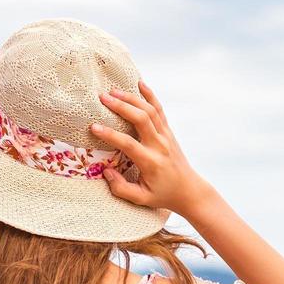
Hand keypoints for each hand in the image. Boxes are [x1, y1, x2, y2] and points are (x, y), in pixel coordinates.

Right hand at [92, 82, 219, 218]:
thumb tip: (106, 171)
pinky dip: (150, 95)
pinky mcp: (169, 132)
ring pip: (150, 110)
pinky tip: (140, 83)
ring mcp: (166, 136)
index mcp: (151, 162)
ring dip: (132, 98)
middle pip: (141, 119)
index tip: (93, 127)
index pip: (128, 144)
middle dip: (121, 106)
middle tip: (103, 98)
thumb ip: (121, 188)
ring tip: (114, 91)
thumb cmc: (163, 195)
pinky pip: (160, 110)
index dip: (110, 135)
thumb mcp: (141, 199)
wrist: (189, 190)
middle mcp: (160, 145)